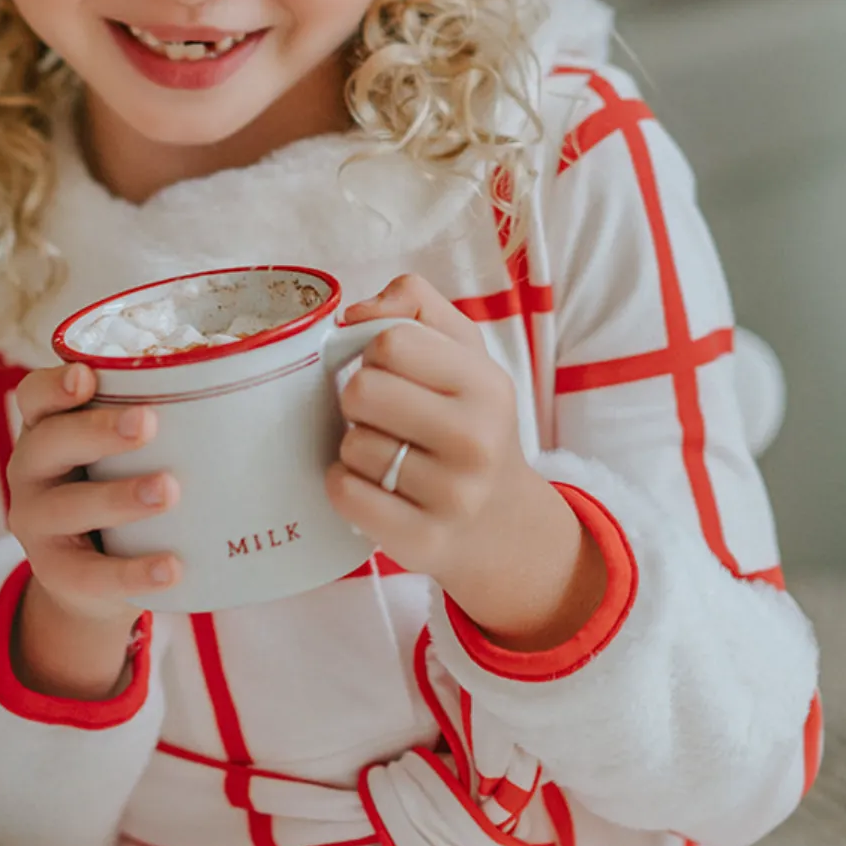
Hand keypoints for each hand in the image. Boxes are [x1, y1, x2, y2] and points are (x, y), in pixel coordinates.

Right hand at [4, 362, 179, 697]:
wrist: (88, 577)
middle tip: (148, 424)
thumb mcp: (122, 452)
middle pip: (49, 442)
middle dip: (97, 431)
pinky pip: (91, 575)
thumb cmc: (118, 487)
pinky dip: (133, 572)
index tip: (87, 377)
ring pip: (67, 506)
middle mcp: (31, 469)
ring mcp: (37, 523)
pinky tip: (172, 567)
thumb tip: (264, 385)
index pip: (35, 396)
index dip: (55, 385)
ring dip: (117, 496)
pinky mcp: (56, 574)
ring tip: (168, 491)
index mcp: (47, 428)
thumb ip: (163, 419)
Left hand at [326, 274, 548, 593]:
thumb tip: (354, 312)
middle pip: (362, 391)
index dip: (376, 353)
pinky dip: (345, 485)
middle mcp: (477, 440)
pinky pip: (344, 493)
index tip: (392, 373)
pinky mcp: (421, 540)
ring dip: (355, 447)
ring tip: (389, 455)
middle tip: (384, 417)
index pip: (392, 340)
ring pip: (351, 445)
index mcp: (487, 385)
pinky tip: (372, 485)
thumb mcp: (462, 352)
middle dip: (359, 400)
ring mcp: (453, 496)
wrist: (501, 523)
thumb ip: (414, 305)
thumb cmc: (466, 421)